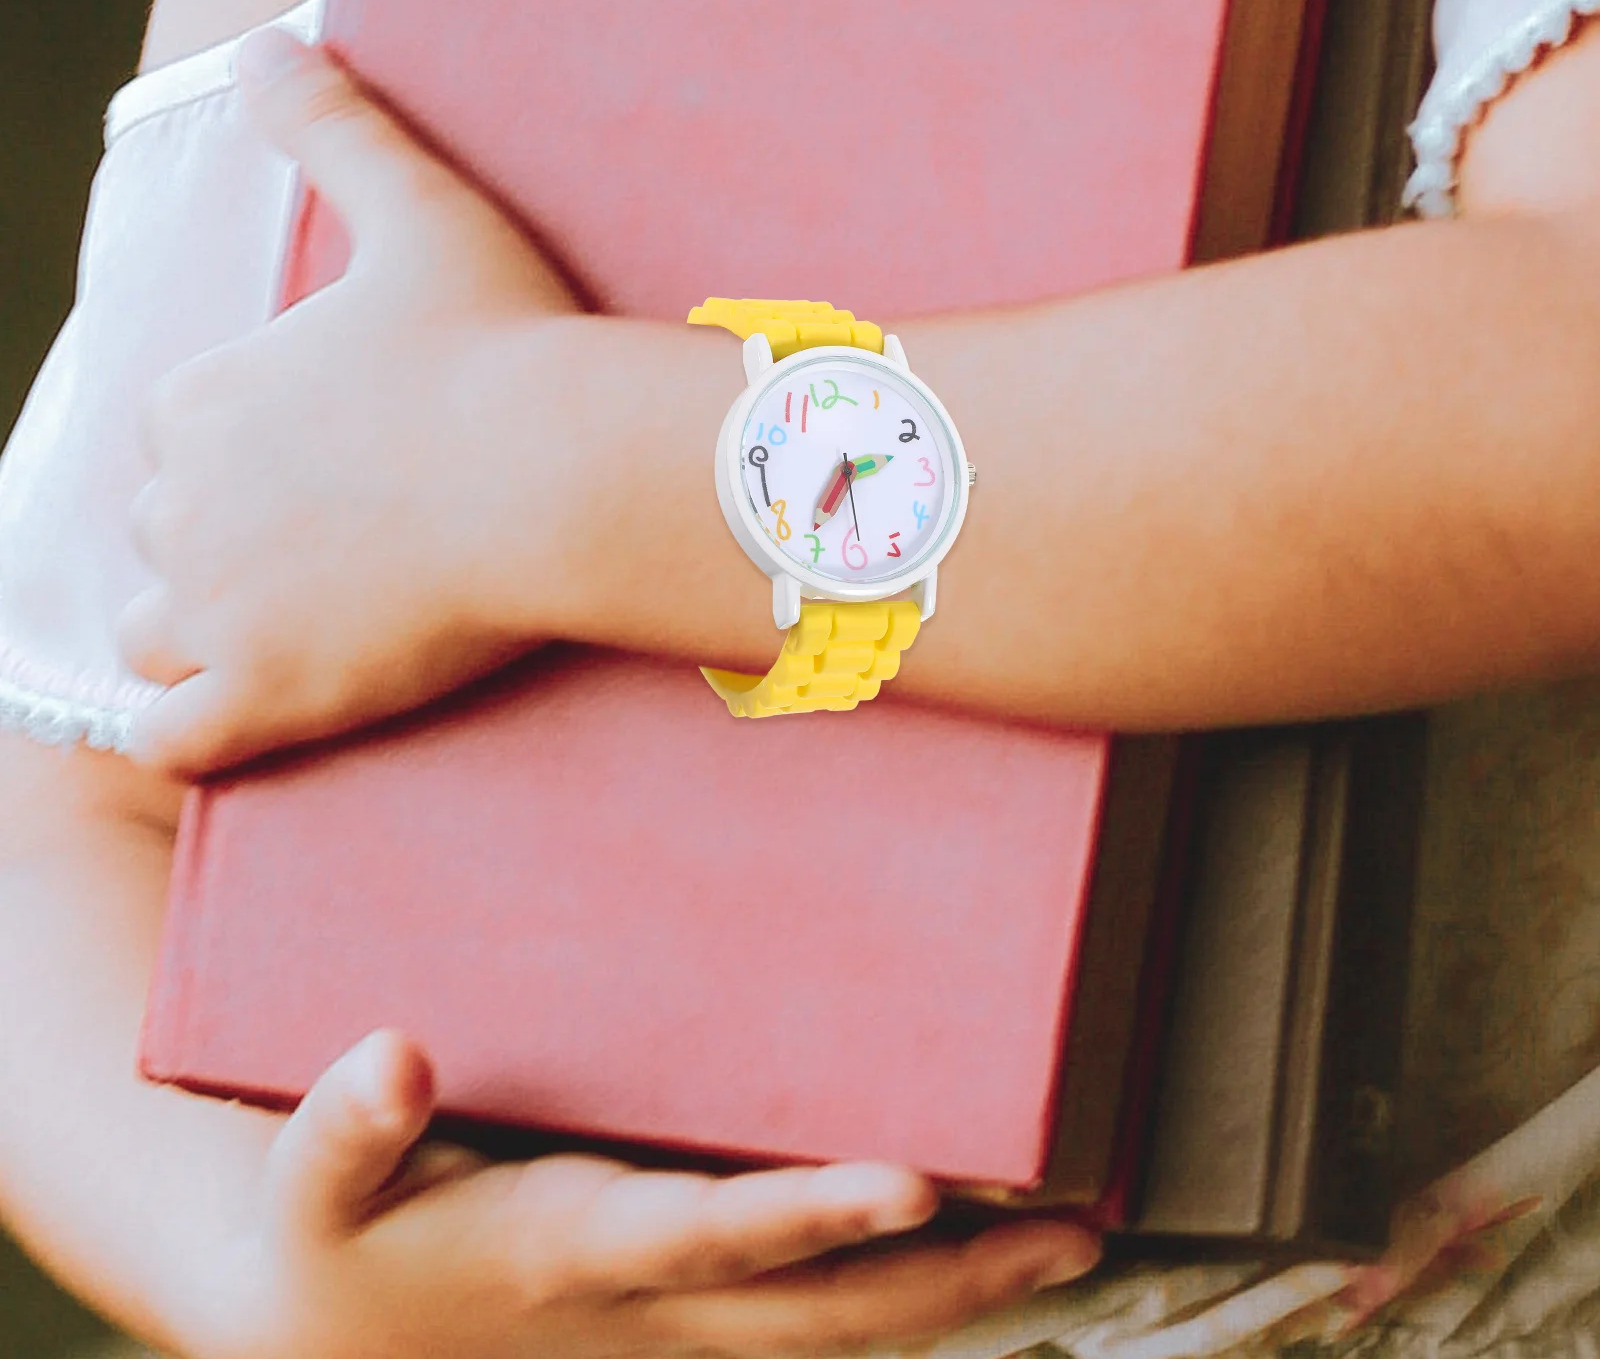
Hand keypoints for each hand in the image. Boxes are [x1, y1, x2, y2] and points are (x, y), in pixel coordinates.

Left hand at [118, 31, 582, 775]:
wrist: (559, 473)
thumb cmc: (499, 344)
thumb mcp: (417, 211)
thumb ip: (330, 126)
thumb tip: (265, 43)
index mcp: (206, 396)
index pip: (176, 435)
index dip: (238, 452)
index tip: (320, 464)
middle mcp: (183, 503)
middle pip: (164, 534)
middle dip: (221, 542)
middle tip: (326, 548)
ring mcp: (219, 608)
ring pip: (154, 634)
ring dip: (202, 634)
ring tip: (290, 630)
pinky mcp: (267, 695)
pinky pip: (173, 739)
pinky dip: (191, 731)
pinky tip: (244, 715)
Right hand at [210, 1029, 1099, 1358]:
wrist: (323, 1338)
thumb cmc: (329, 1244)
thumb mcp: (307, 1188)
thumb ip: (344, 1125)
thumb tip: (398, 1053)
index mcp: (568, 1258)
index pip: (709, 1237)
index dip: (808, 1216)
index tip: (913, 1180)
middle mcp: (643, 1310)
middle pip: (817, 1311)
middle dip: (945, 1276)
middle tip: (1071, 1227)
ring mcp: (668, 1329)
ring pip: (834, 1329)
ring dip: (952, 1292)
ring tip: (1068, 1239)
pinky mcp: (674, 1320)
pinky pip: (804, 1319)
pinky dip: (892, 1291)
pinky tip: (963, 1249)